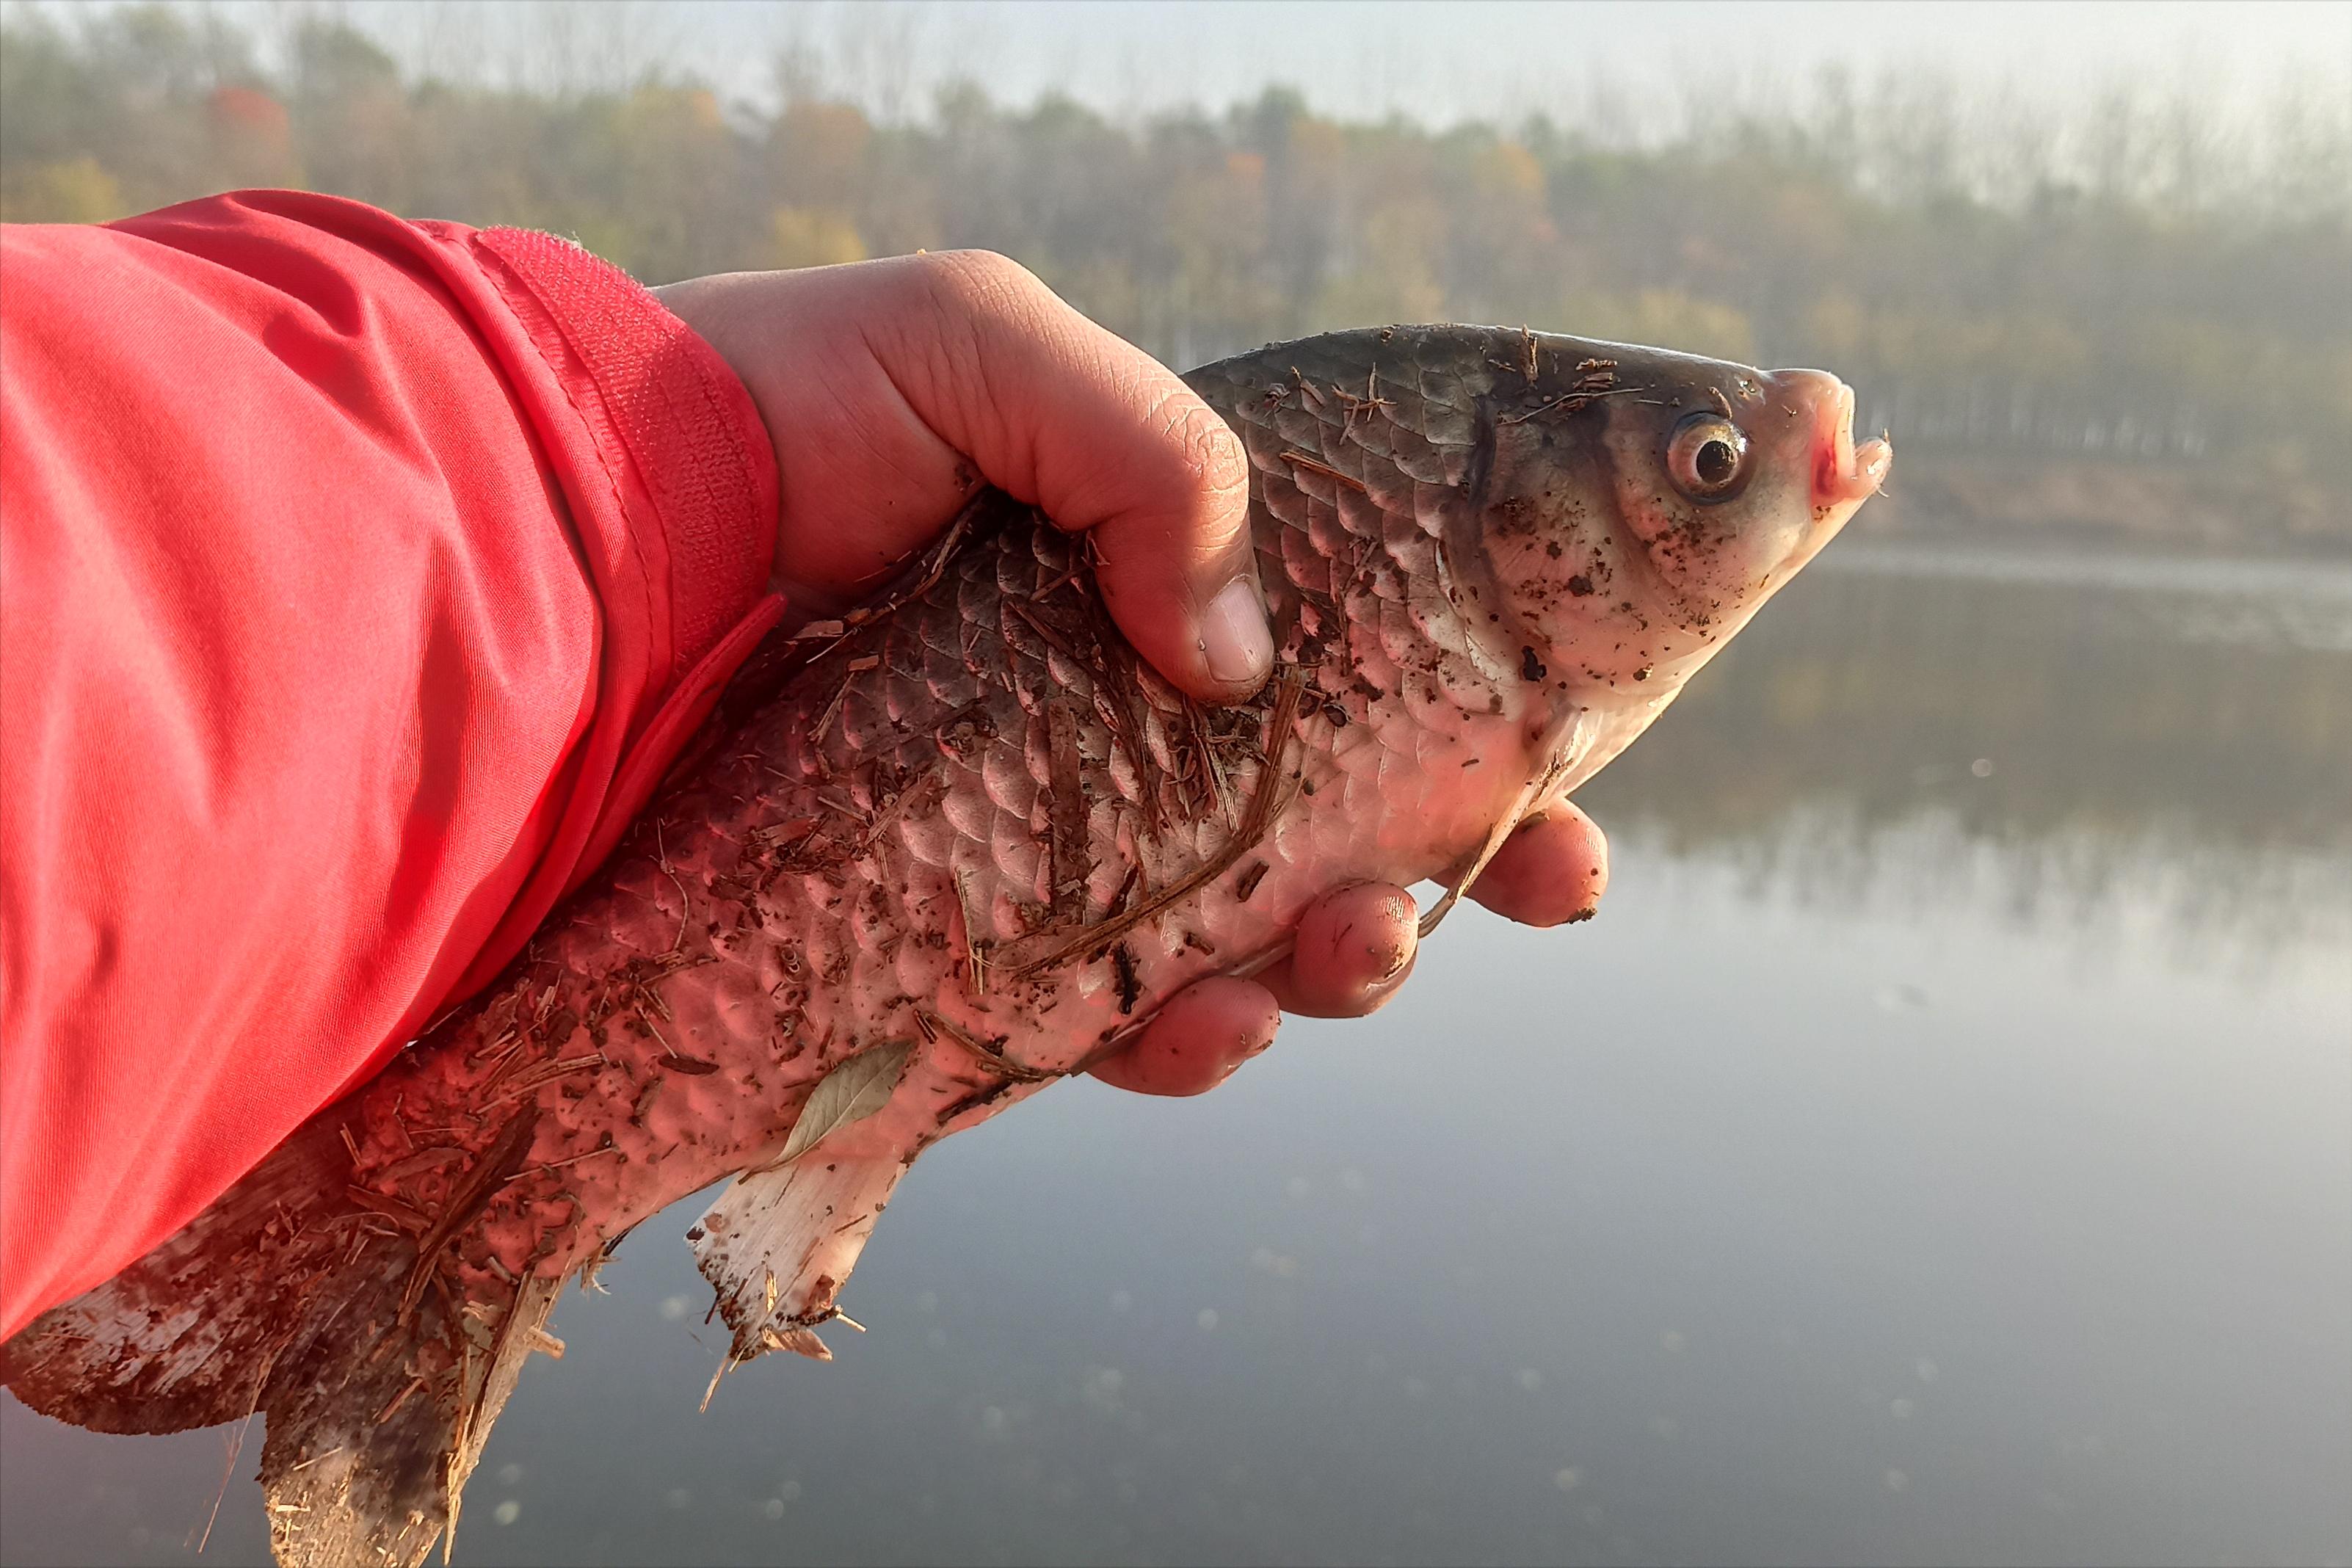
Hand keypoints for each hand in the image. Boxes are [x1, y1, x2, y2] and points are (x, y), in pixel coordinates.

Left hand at [655, 254, 1610, 1097]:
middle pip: (1333, 826)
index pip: (1351, 668)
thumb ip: (1152, 458)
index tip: (1578, 769)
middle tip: (1543, 875)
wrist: (561, 555)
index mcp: (1137, 591)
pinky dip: (1181, 1043)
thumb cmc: (755, 416)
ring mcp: (1034, 857)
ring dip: (1343, 962)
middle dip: (1459, 870)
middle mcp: (1107, 732)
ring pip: (1246, 946)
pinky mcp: (943, 964)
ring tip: (1358, 945)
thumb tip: (1234, 666)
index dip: (1483, 723)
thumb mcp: (981, 345)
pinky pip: (1101, 1035)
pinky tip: (1202, 1022)